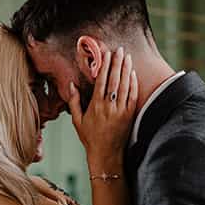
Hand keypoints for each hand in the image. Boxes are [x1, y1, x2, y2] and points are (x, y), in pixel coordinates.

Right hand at [67, 47, 137, 172]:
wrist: (106, 155)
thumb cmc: (90, 138)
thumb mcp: (77, 120)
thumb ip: (74, 101)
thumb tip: (71, 84)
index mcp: (96, 106)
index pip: (101, 81)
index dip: (104, 66)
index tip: (106, 54)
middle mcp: (109, 106)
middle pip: (114, 79)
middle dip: (117, 63)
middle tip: (119, 49)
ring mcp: (121, 111)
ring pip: (125, 85)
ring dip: (126, 69)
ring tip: (127, 56)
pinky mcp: (130, 115)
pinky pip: (132, 96)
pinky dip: (133, 83)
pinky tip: (133, 74)